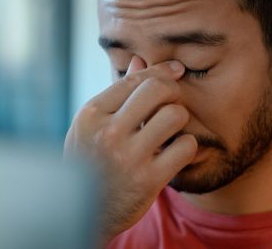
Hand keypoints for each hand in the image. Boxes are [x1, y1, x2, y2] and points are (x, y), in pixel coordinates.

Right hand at [64, 56, 197, 244]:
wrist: (85, 212)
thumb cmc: (90, 161)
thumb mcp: (92, 126)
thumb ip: (117, 94)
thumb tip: (140, 60)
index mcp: (91, 115)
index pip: (135, 80)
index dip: (160, 71)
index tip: (176, 70)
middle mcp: (108, 133)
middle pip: (158, 90)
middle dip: (172, 91)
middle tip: (173, 102)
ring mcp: (128, 157)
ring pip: (175, 115)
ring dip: (179, 120)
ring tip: (172, 130)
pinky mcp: (149, 180)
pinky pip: (186, 146)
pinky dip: (187, 146)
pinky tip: (176, 151)